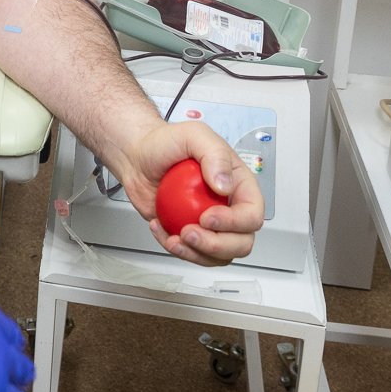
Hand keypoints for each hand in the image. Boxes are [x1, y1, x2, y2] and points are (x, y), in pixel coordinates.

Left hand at [111, 119, 264, 264]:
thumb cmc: (166, 143)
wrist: (138, 156)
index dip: (235, 223)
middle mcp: (229, 207)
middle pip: (241, 243)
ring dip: (196, 253)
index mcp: (238, 185)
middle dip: (216, 245)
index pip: (252, 214)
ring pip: (219, 256)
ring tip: (174, 237)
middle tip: (188, 232)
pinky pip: (192, 254)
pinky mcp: (189, 234)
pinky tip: (160, 229)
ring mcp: (209, 224)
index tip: (207, 216)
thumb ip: (215, 155)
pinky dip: (176, 249)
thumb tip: (225, 186)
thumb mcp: (193, 135)